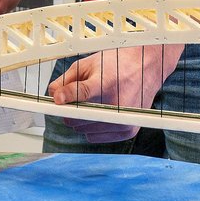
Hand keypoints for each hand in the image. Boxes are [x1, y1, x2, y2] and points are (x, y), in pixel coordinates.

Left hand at [47, 45, 183, 141]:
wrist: (146, 67)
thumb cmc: (116, 64)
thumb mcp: (88, 63)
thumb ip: (66, 80)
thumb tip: (53, 96)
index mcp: (107, 82)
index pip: (83, 92)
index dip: (67, 96)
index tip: (57, 99)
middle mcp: (117, 103)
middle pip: (76, 118)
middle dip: (69, 110)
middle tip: (75, 98)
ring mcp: (122, 119)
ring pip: (82, 130)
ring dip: (80, 120)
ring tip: (93, 102)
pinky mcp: (127, 130)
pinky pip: (93, 137)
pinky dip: (91, 128)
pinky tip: (101, 112)